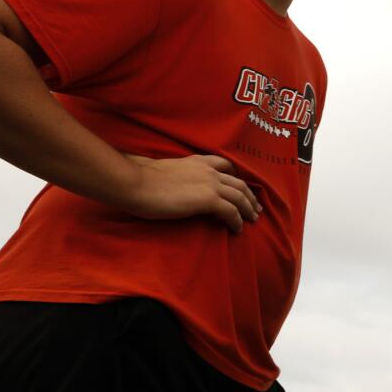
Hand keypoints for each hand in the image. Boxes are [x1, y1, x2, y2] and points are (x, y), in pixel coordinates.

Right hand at [120, 154, 260, 231]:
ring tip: (253, 220)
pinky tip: (237, 229)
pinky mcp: (208, 200)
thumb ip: (178, 176)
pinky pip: (231, 211)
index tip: (242, 187)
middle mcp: (208, 170)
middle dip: (249, 196)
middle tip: (255, 208)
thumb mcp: (166, 171)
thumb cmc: (141, 180)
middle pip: (238, 183)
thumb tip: (175, 185)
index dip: (237, 177)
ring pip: (240, 196)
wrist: (135, 183)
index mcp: (198, 161)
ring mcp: (210, 184)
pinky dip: (237, 221)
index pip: (225, 165)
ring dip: (248, 209)